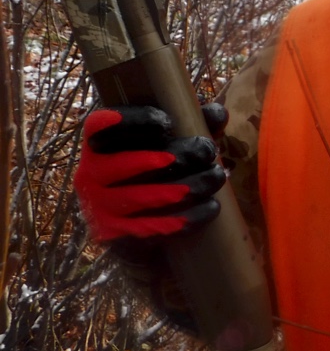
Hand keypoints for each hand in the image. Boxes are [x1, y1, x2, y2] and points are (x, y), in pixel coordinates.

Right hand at [74, 104, 227, 241]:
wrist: (139, 220)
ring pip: (142, 197)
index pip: (100, 126)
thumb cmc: (159, 165)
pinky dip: (185, 218)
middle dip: (177, 156)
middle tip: (208, 151)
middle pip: (127, 163)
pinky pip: (150, 228)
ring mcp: (97, 207)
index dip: (132, 123)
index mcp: (97, 142)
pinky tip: (210, 207)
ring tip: (215, 177)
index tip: (168, 123)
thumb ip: (194, 120)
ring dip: (186, 187)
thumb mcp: (174, 136)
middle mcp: (89, 173)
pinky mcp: (113, 235)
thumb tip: (218, 115)